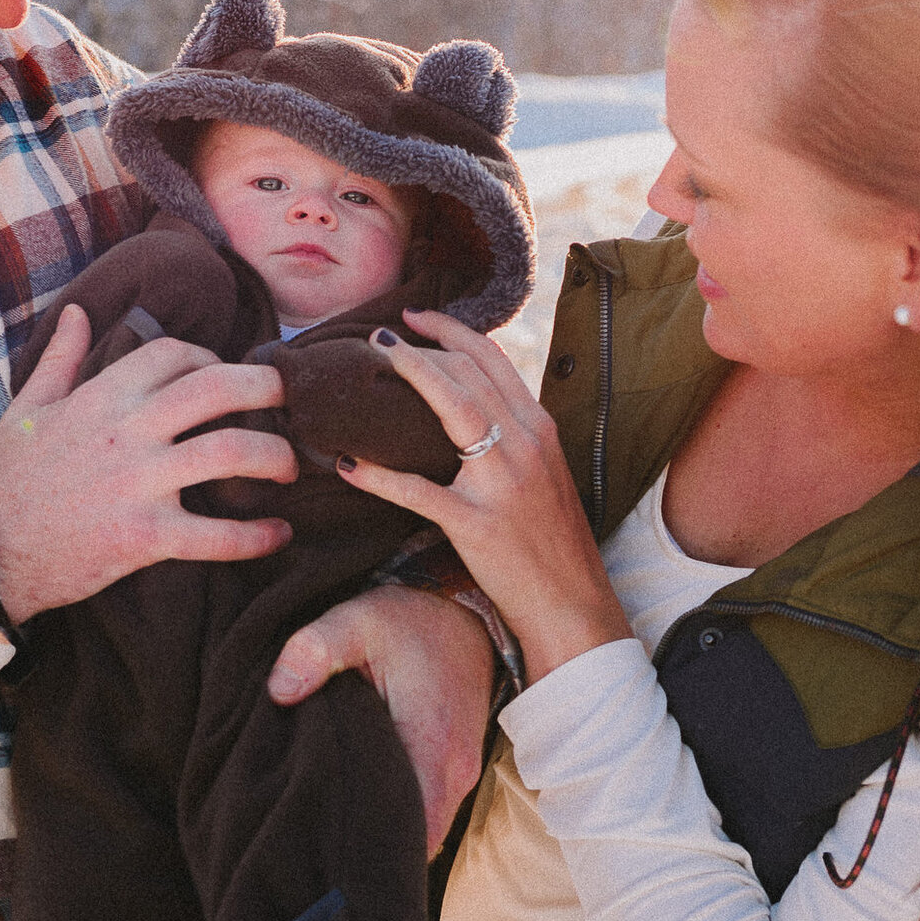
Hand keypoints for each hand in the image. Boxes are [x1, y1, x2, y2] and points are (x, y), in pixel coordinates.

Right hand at [0, 304, 296, 621]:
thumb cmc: (5, 481)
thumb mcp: (26, 409)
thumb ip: (60, 359)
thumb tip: (76, 313)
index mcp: (101, 396)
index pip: (174, 354)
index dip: (211, 358)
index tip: (227, 376)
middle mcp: (127, 431)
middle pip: (219, 389)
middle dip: (268, 389)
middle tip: (292, 402)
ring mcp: (138, 484)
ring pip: (230, 453)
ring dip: (274, 458)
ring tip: (290, 468)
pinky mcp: (143, 537)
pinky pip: (217, 536)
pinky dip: (256, 537)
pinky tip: (277, 535)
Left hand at [267, 585, 493, 858]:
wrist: (462, 604)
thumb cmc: (408, 617)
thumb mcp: (356, 620)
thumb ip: (315, 649)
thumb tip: (279, 690)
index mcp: (432, 744)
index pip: (410, 833)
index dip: (370, 848)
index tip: (324, 848)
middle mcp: (456, 770)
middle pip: (416, 840)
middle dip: (372, 848)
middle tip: (316, 846)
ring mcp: (461, 770)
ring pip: (426, 828)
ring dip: (387, 829)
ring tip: (333, 824)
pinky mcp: (457, 764)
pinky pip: (431, 808)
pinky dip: (400, 812)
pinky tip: (361, 799)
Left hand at [335, 310, 629, 679]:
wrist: (573, 602)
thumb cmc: (554, 541)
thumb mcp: (547, 473)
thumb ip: (515, 436)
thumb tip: (472, 408)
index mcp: (540, 427)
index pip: (492, 359)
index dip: (451, 331)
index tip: (417, 318)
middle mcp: (525, 443)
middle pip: (467, 373)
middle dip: (420, 347)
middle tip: (379, 336)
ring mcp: (501, 481)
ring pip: (451, 407)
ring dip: (408, 376)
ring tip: (369, 362)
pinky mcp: (475, 523)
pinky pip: (416, 490)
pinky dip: (377, 475)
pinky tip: (346, 464)